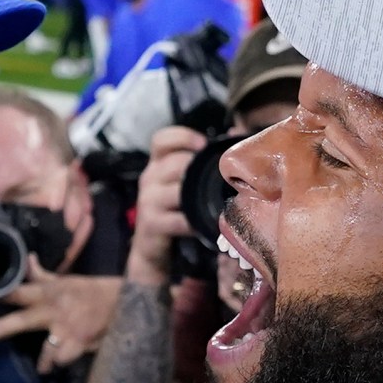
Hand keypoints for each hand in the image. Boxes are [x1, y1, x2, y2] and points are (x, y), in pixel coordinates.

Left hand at [0, 263, 122, 371]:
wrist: (124, 302)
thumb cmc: (92, 292)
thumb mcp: (68, 281)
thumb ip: (43, 276)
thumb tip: (28, 258)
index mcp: (50, 293)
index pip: (21, 292)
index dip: (3, 294)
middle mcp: (55, 310)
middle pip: (24, 320)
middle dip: (3, 327)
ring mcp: (67, 329)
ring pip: (46, 351)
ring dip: (45, 361)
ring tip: (44, 367)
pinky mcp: (81, 344)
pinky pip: (63, 359)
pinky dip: (63, 361)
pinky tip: (66, 360)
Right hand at [128, 125, 205, 283]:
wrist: (153, 248)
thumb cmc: (175, 212)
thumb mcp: (184, 185)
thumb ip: (201, 163)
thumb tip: (234, 134)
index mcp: (157, 164)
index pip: (161, 140)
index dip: (182, 137)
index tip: (203, 144)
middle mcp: (149, 178)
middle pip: (175, 163)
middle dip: (198, 170)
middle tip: (219, 180)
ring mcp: (148, 201)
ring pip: (177, 191)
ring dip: (199, 197)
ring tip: (216, 203)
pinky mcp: (151, 223)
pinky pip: (178, 219)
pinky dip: (195, 223)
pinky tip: (205, 225)